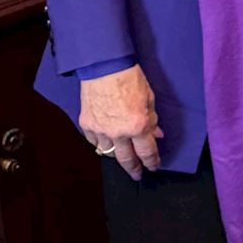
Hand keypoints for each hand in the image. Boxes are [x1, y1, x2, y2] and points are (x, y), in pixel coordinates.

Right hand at [79, 64, 161, 179]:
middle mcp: (118, 132)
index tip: (154, 166)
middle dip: (134, 169)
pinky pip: (94, 141)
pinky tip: (106, 142)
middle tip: (138, 175)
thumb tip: (156, 134)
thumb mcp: (150, 99)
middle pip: (126, 159)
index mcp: (137, 126)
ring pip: (108, 152)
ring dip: (116, 155)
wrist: (105, 68)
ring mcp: (100, 130)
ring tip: (122, 157)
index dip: (152, 161)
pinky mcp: (86, 124)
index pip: (147, 152)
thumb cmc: (130, 79)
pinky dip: (101, 143)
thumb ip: (152, 120)